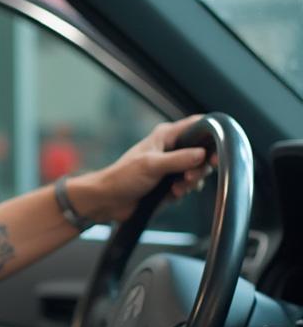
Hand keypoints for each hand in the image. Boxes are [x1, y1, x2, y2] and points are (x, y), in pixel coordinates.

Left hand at [74, 115, 211, 222]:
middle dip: (201, 166)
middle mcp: (171, 149)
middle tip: (190, 176)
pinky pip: (188, 186)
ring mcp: (172, 167)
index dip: (211, 135)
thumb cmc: (122, 177)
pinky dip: (183, 191)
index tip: (217, 150)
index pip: (197, 126)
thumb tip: (202, 154)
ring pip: (197, 171)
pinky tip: (172, 195)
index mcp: (166, 136)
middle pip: (203, 152)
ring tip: (176, 188)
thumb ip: (179, 159)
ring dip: (191, 182)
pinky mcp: (170, 183)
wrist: (108, 200)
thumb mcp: (151, 165)